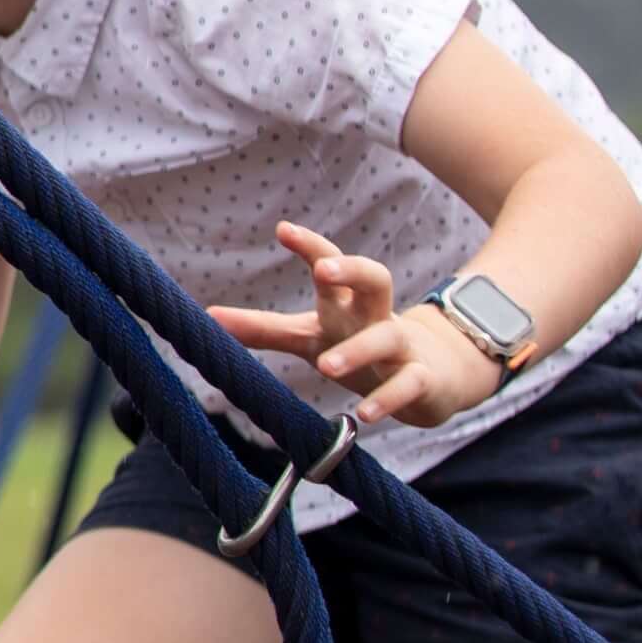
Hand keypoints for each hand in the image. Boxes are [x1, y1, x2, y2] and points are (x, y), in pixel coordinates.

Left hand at [206, 219, 499, 428]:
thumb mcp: (309, 337)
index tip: (283, 229)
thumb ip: (262, 328)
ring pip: (387, 335)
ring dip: (359, 349)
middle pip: (376, 278)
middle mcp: (375, 316)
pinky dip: (388, 398)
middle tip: (324, 271)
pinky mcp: (422, 380)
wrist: (433, 378)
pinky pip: (408, 385)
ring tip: (327, 368)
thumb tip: (208, 316)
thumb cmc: (357, 347)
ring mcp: (401, 346)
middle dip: (352, 269)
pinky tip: (365, 413)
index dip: (310, 246)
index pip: (330, 263)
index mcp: (345, 303)